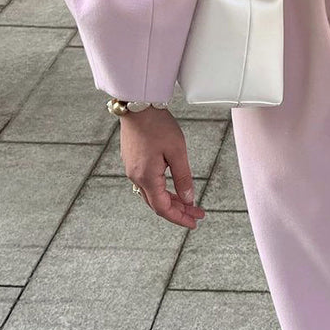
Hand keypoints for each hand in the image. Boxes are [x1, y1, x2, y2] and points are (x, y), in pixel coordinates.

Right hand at [120, 107, 205, 228]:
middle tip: (197, 214)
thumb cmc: (157, 125)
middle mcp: (136, 176)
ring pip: (152, 194)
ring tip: (190, 203)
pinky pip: (147, 183)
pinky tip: (173, 188)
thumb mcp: (177, 151)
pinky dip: (162, 190)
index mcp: (146, 177)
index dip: (179, 218)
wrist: (137, 105)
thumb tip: (188, 199)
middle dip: (179, 211)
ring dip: (171, 200)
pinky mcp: (132, 161)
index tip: (194, 223)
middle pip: (157, 204)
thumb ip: (183, 177)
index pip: (163, 208)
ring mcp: (132, 169)